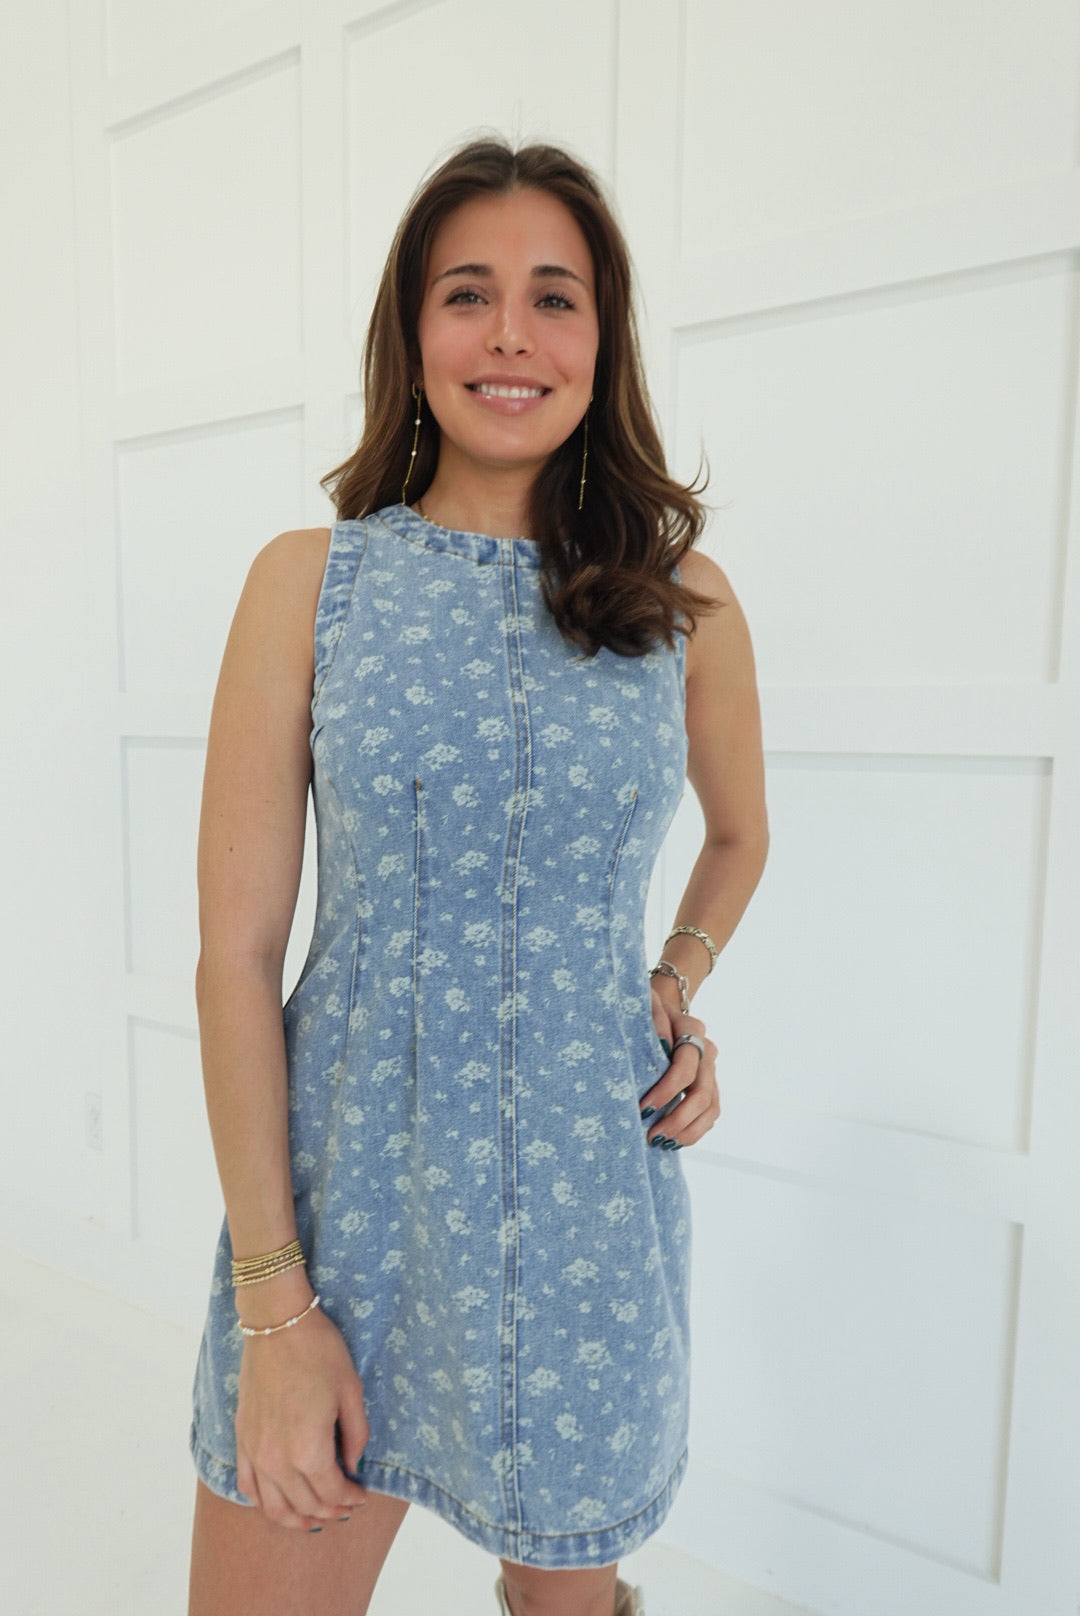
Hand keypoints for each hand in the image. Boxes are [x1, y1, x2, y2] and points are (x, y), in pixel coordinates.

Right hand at [235, 1299, 370, 1530]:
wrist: (277, 1323)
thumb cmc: (319, 1352)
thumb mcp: (351, 1391)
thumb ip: (356, 1435)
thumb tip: (352, 1465)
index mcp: (309, 1450)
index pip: (332, 1492)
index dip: (350, 1498)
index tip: (362, 1494)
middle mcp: (277, 1460)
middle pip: (305, 1504)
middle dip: (329, 1510)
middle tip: (345, 1506)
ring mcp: (255, 1452)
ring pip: (273, 1506)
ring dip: (295, 1518)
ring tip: (314, 1520)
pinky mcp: (241, 1439)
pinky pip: (247, 1486)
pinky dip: (264, 1502)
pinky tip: (277, 1503)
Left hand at [639, 988, 719, 1149]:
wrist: (660, 1008)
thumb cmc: (646, 1008)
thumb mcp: (643, 1005)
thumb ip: (651, 1018)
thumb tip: (660, 1044)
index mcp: (692, 1028)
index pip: (685, 1066)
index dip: (666, 1090)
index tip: (643, 1107)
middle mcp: (707, 1050)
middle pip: (702, 1092)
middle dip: (678, 1118)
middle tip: (653, 1135)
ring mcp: (710, 1069)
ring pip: (711, 1107)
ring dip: (689, 1130)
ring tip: (663, 1143)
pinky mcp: (709, 1084)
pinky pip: (711, 1112)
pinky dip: (695, 1130)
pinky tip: (675, 1142)